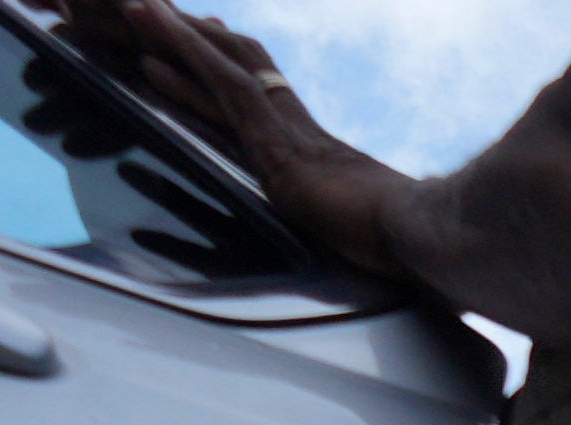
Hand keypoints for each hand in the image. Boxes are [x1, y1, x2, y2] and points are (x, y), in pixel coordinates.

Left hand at [56, 0, 413, 278]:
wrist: (436, 244)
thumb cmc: (418, 253)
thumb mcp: (372, 240)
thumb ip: (360, 230)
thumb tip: (373, 243)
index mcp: (316, 152)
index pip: (265, 91)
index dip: (230, 61)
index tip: (205, 33)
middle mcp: (297, 132)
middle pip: (240, 66)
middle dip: (195, 36)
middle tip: (151, 7)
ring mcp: (288, 135)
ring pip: (223, 67)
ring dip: (176, 35)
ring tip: (135, 5)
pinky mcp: (278, 146)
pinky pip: (225, 91)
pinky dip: (188, 60)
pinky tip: (152, 44)